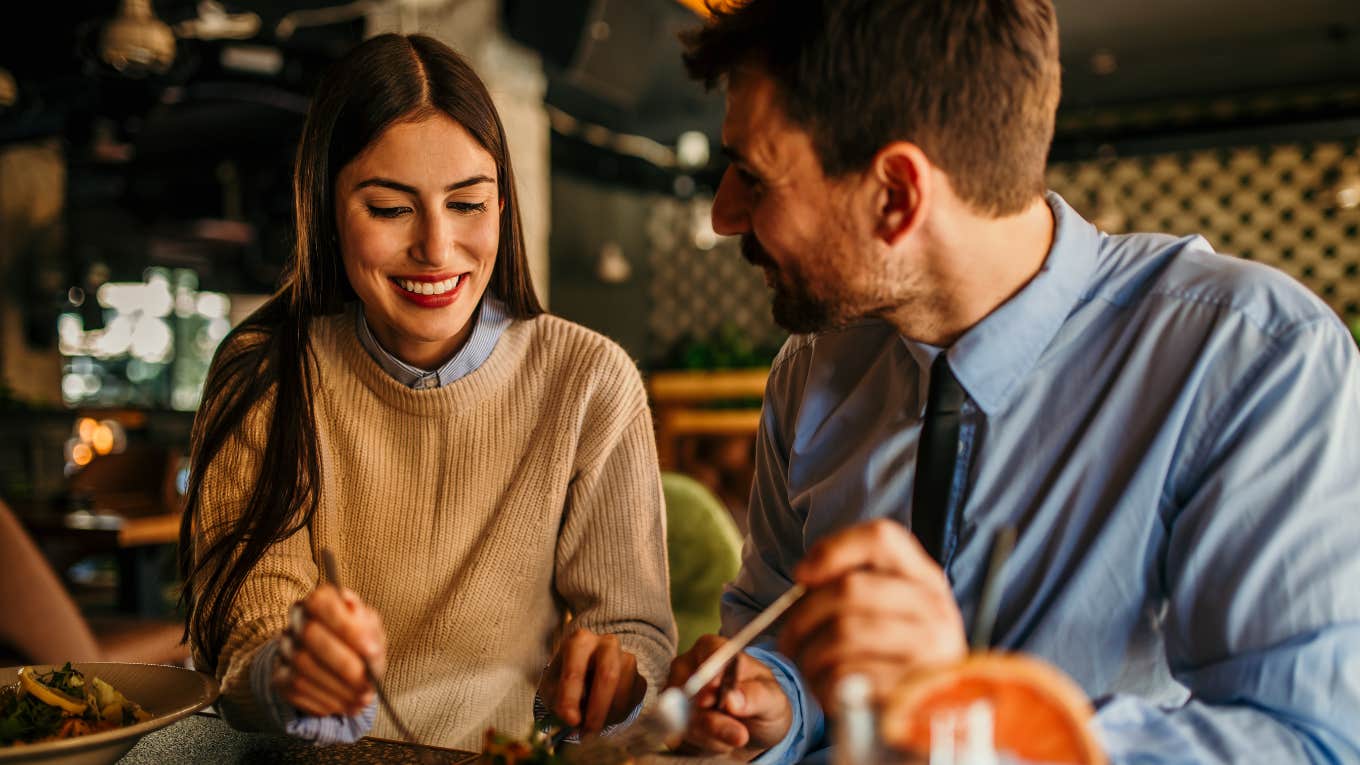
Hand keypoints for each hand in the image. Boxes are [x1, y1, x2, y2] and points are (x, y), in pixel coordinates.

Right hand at [273, 584, 386, 716]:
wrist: (335, 661)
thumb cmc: (359, 640)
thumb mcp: (371, 628)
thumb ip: (367, 626)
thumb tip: (359, 621)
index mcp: (319, 600)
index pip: (322, 604)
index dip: (347, 627)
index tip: (373, 650)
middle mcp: (296, 620)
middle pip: (310, 636)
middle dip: (344, 664)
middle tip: (368, 684)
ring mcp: (284, 649)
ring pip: (302, 667)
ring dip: (337, 688)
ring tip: (363, 699)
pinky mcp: (279, 678)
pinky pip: (296, 690)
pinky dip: (326, 701)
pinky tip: (346, 705)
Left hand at [538, 628, 646, 734]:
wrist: (590, 678)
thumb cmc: (567, 681)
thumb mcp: (554, 689)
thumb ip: (559, 702)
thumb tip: (573, 720)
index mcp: (580, 641)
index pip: (575, 669)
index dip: (571, 697)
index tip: (569, 720)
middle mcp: (607, 644)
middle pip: (608, 674)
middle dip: (597, 708)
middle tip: (587, 731)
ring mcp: (628, 659)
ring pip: (623, 692)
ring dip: (606, 715)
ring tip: (591, 725)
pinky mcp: (640, 678)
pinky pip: (632, 702)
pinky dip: (616, 716)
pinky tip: (604, 716)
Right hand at [666, 635, 791, 760]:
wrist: (752, 729)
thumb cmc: (763, 703)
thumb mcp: (772, 700)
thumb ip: (756, 696)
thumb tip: (732, 699)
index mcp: (713, 648)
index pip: (706, 654)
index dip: (709, 676)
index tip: (713, 700)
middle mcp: (688, 666)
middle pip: (689, 689)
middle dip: (712, 718)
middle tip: (739, 735)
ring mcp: (675, 692)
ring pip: (682, 716)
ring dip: (711, 735)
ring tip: (735, 735)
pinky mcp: (670, 718)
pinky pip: (678, 733)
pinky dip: (702, 743)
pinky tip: (719, 742)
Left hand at [780, 518, 965, 711]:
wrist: (926, 719)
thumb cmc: (892, 661)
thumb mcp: (888, 614)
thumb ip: (854, 587)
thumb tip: (805, 576)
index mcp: (926, 580)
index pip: (882, 538)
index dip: (833, 549)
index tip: (801, 575)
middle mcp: (935, 608)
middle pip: (850, 588)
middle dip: (803, 614)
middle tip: (788, 638)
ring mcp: (929, 649)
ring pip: (843, 631)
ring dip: (809, 652)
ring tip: (806, 665)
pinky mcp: (912, 690)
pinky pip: (848, 674)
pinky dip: (823, 682)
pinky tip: (826, 689)